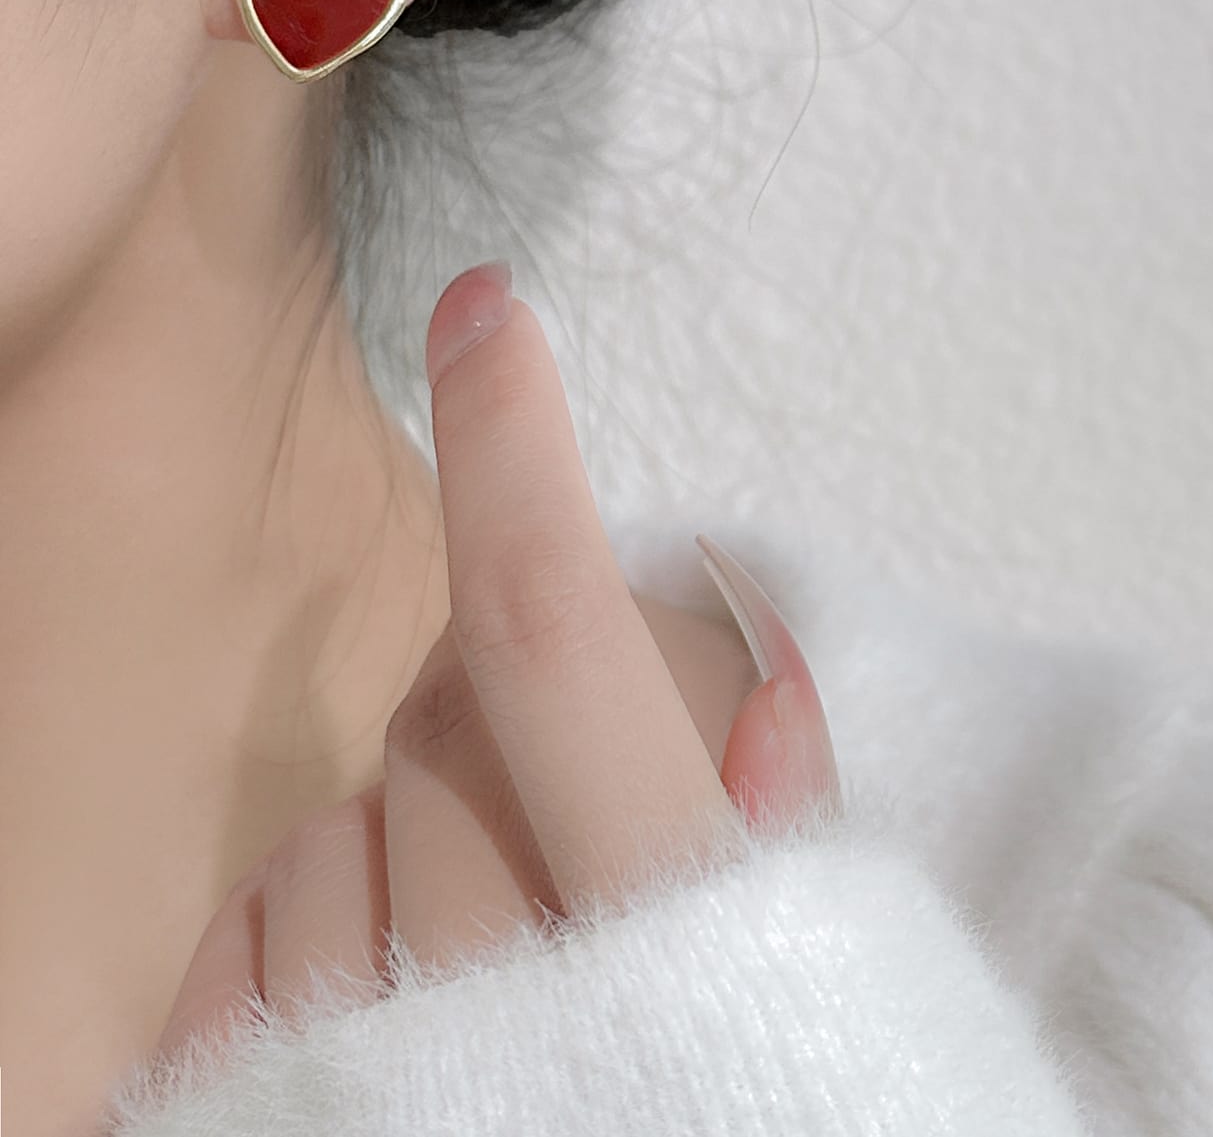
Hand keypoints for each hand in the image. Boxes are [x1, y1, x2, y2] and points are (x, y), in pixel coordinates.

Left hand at [152, 263, 839, 1059]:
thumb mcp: (815, 1009)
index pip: (568, 644)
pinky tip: (374, 1025)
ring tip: (478, 965)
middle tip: (549, 808)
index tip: (486, 310)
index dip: (522, 458)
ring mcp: (351, 1069)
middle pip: (436, 725)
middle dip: (483, 721)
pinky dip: (305, 942)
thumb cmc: (757, 1106)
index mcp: (664, 938)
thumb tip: (760, 701)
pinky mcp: (243, 1113)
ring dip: (394, 847)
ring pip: (327, 831)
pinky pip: (246, 946)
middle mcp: (494, 998)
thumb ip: (794, 858)